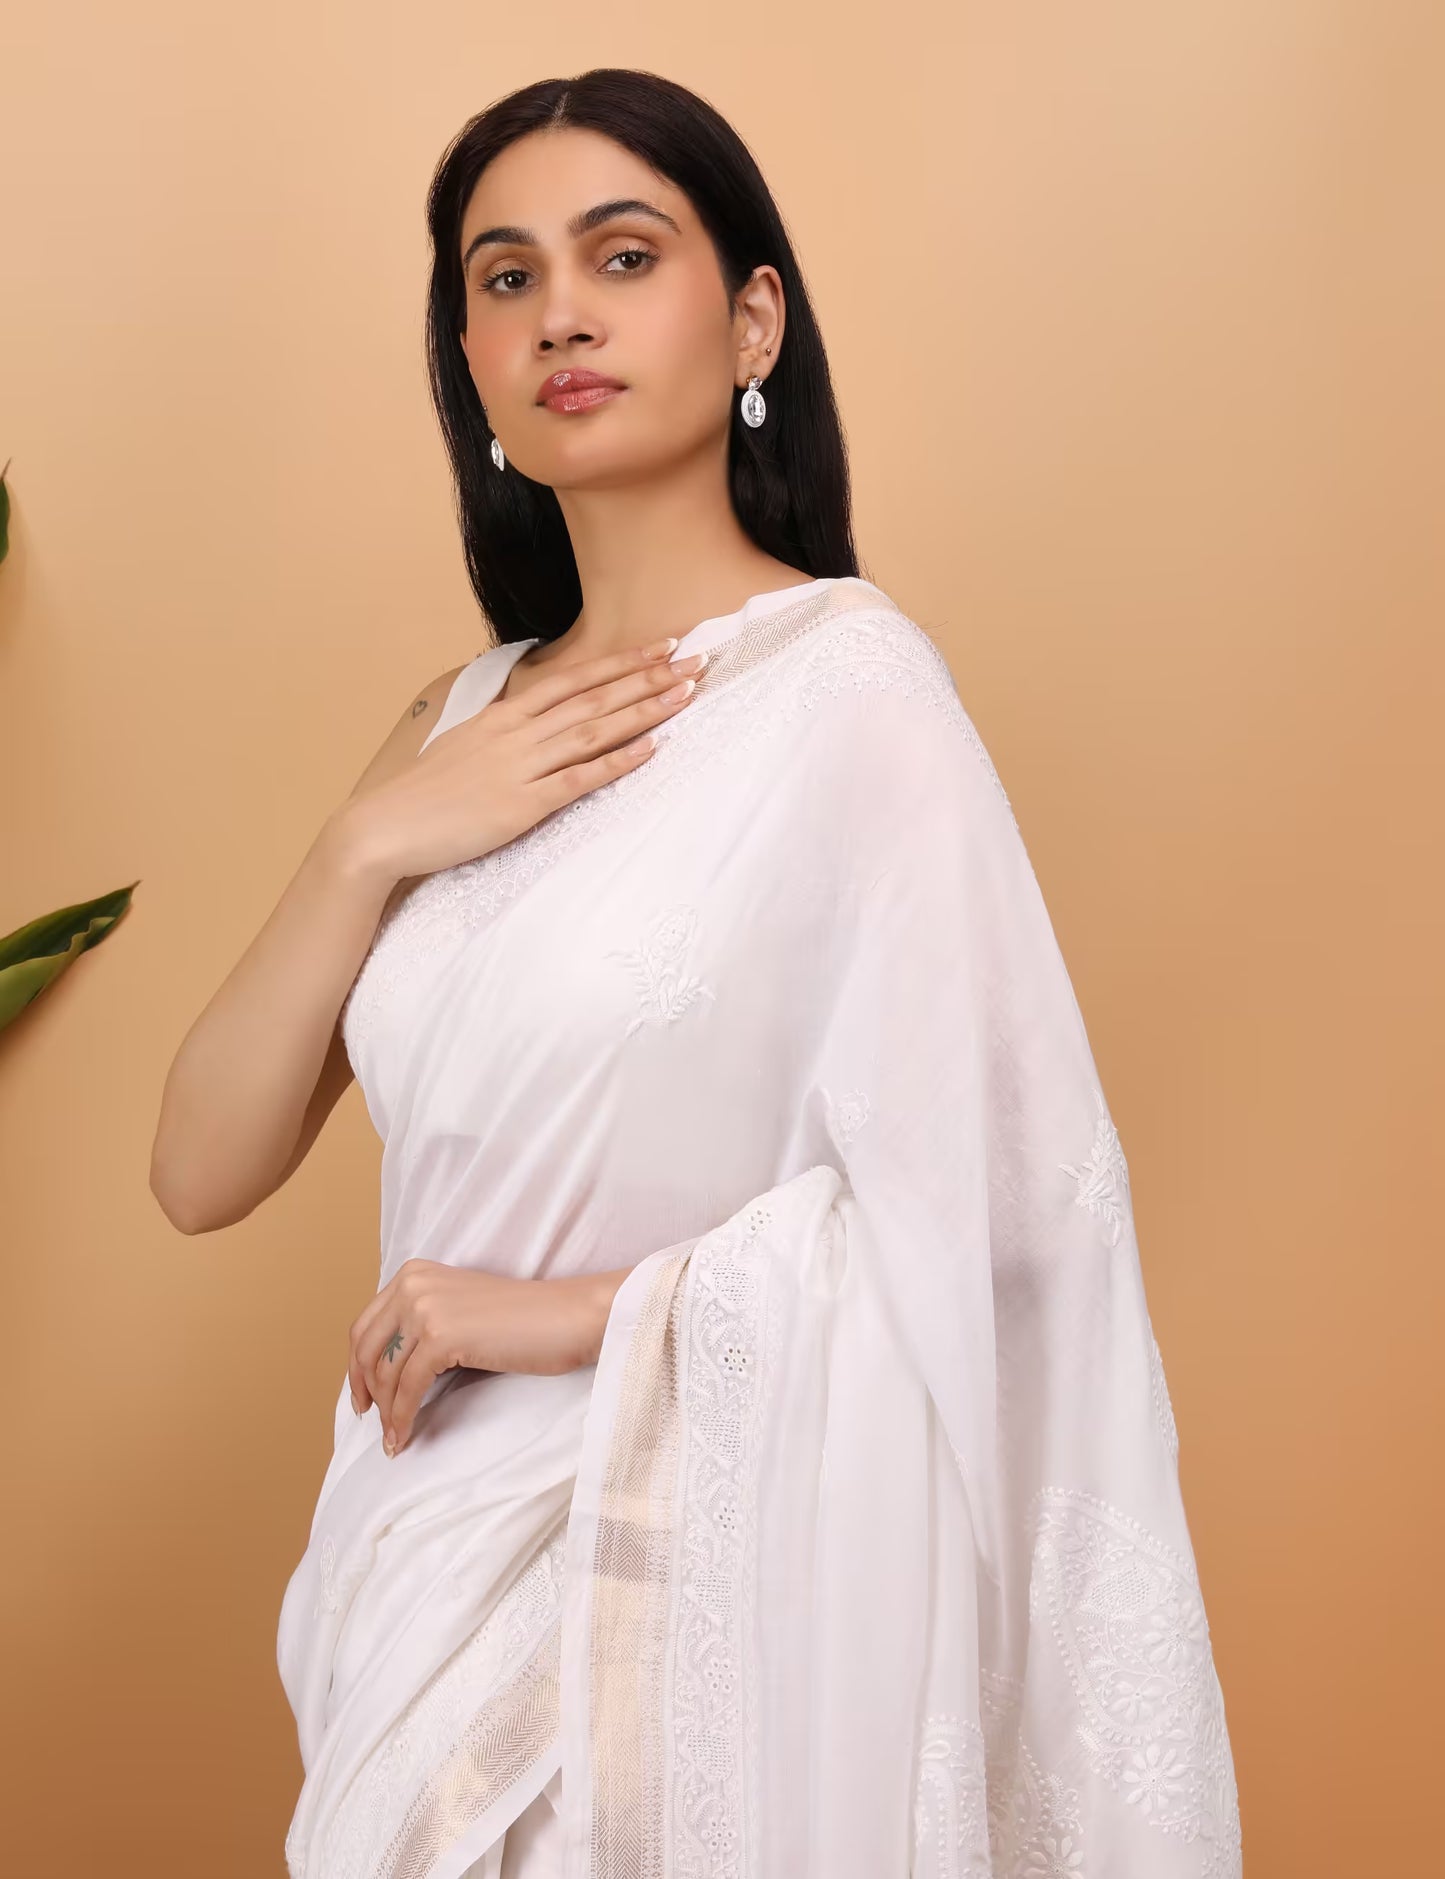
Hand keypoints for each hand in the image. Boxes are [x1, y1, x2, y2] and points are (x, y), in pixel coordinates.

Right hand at [342, 639, 707, 885]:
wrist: (385, 827)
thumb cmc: (425, 794)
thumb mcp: (465, 747)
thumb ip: (502, 733)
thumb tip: (529, 721)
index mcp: (503, 717)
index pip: (573, 679)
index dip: (621, 662)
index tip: (661, 646)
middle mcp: (516, 733)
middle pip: (594, 697)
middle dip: (648, 677)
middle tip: (695, 659)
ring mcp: (520, 767)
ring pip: (593, 729)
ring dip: (643, 710)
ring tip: (685, 694)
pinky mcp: (521, 805)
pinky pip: (579, 779)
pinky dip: (617, 762)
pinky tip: (651, 749)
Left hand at [347, 1258, 629, 1454]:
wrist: (567, 1316)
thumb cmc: (523, 1321)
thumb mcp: (459, 1311)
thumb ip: (422, 1325)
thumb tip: (384, 1372)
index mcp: (413, 1274)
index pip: (365, 1326)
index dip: (357, 1368)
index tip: (362, 1398)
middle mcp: (412, 1284)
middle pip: (366, 1350)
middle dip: (365, 1392)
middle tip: (374, 1423)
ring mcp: (425, 1307)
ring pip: (386, 1374)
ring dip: (387, 1414)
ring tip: (395, 1439)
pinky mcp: (440, 1335)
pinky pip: (408, 1389)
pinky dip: (402, 1419)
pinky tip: (405, 1438)